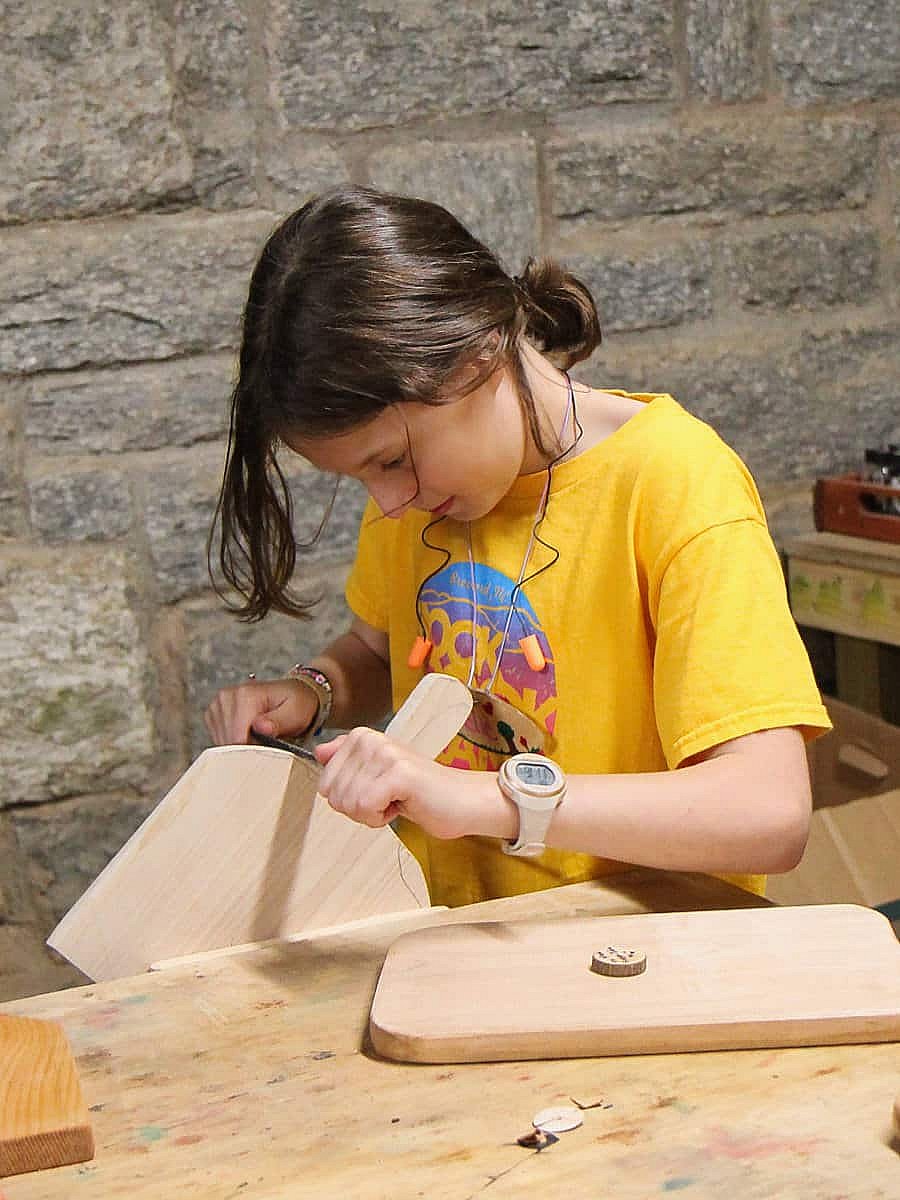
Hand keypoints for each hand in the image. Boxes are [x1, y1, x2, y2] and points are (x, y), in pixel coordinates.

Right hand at [204, 678, 317, 745]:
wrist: (293, 696)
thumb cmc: (296, 704)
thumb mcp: (296, 712)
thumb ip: (279, 721)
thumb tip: (261, 726)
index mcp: (245, 694)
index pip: (238, 738)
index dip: (254, 750)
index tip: (268, 751)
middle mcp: (227, 696)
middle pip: (229, 742)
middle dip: (248, 748)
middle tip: (268, 743)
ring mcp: (218, 704)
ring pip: (223, 742)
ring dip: (241, 746)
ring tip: (260, 736)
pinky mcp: (214, 714)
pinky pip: (219, 738)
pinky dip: (234, 742)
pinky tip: (249, 734)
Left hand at [314, 728, 506, 840]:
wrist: (460, 801)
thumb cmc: (420, 792)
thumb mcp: (376, 774)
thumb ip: (347, 760)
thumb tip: (318, 751)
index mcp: (361, 737)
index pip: (325, 783)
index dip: (348, 799)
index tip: (376, 792)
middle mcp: (370, 739)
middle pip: (334, 796)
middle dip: (359, 809)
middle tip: (388, 799)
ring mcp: (385, 754)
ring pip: (348, 803)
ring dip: (371, 814)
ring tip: (396, 800)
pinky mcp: (399, 773)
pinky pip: (365, 807)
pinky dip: (380, 818)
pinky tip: (401, 805)